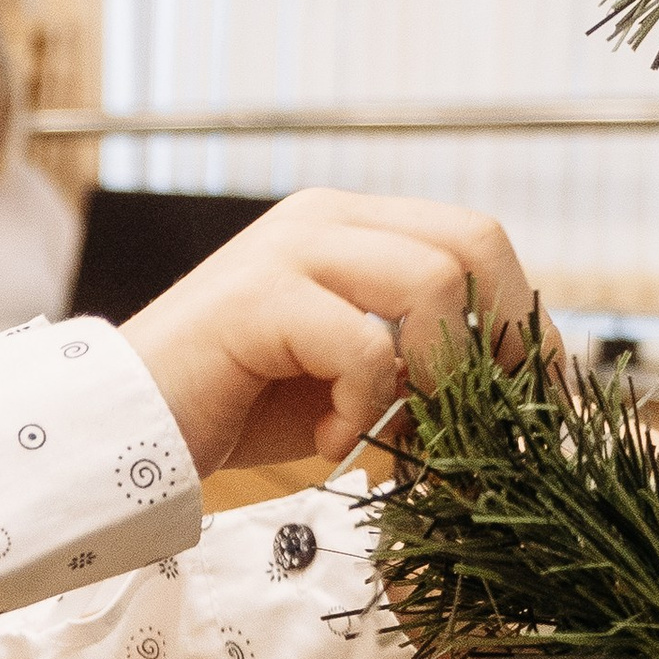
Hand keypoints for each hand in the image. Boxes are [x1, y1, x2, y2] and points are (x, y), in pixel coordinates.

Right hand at [122, 187, 543, 474]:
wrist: (127, 429)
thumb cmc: (238, 408)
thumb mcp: (353, 381)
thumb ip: (420, 363)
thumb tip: (518, 388)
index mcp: (351, 226)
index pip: (475, 241)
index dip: (519, 319)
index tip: (531, 396)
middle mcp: (325, 218)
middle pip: (472, 242)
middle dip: (500, 337)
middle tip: (484, 416)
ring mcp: (289, 249)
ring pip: (431, 282)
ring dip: (436, 374)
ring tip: (391, 429)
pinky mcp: (258, 298)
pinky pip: (365, 346)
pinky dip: (361, 410)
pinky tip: (324, 441)